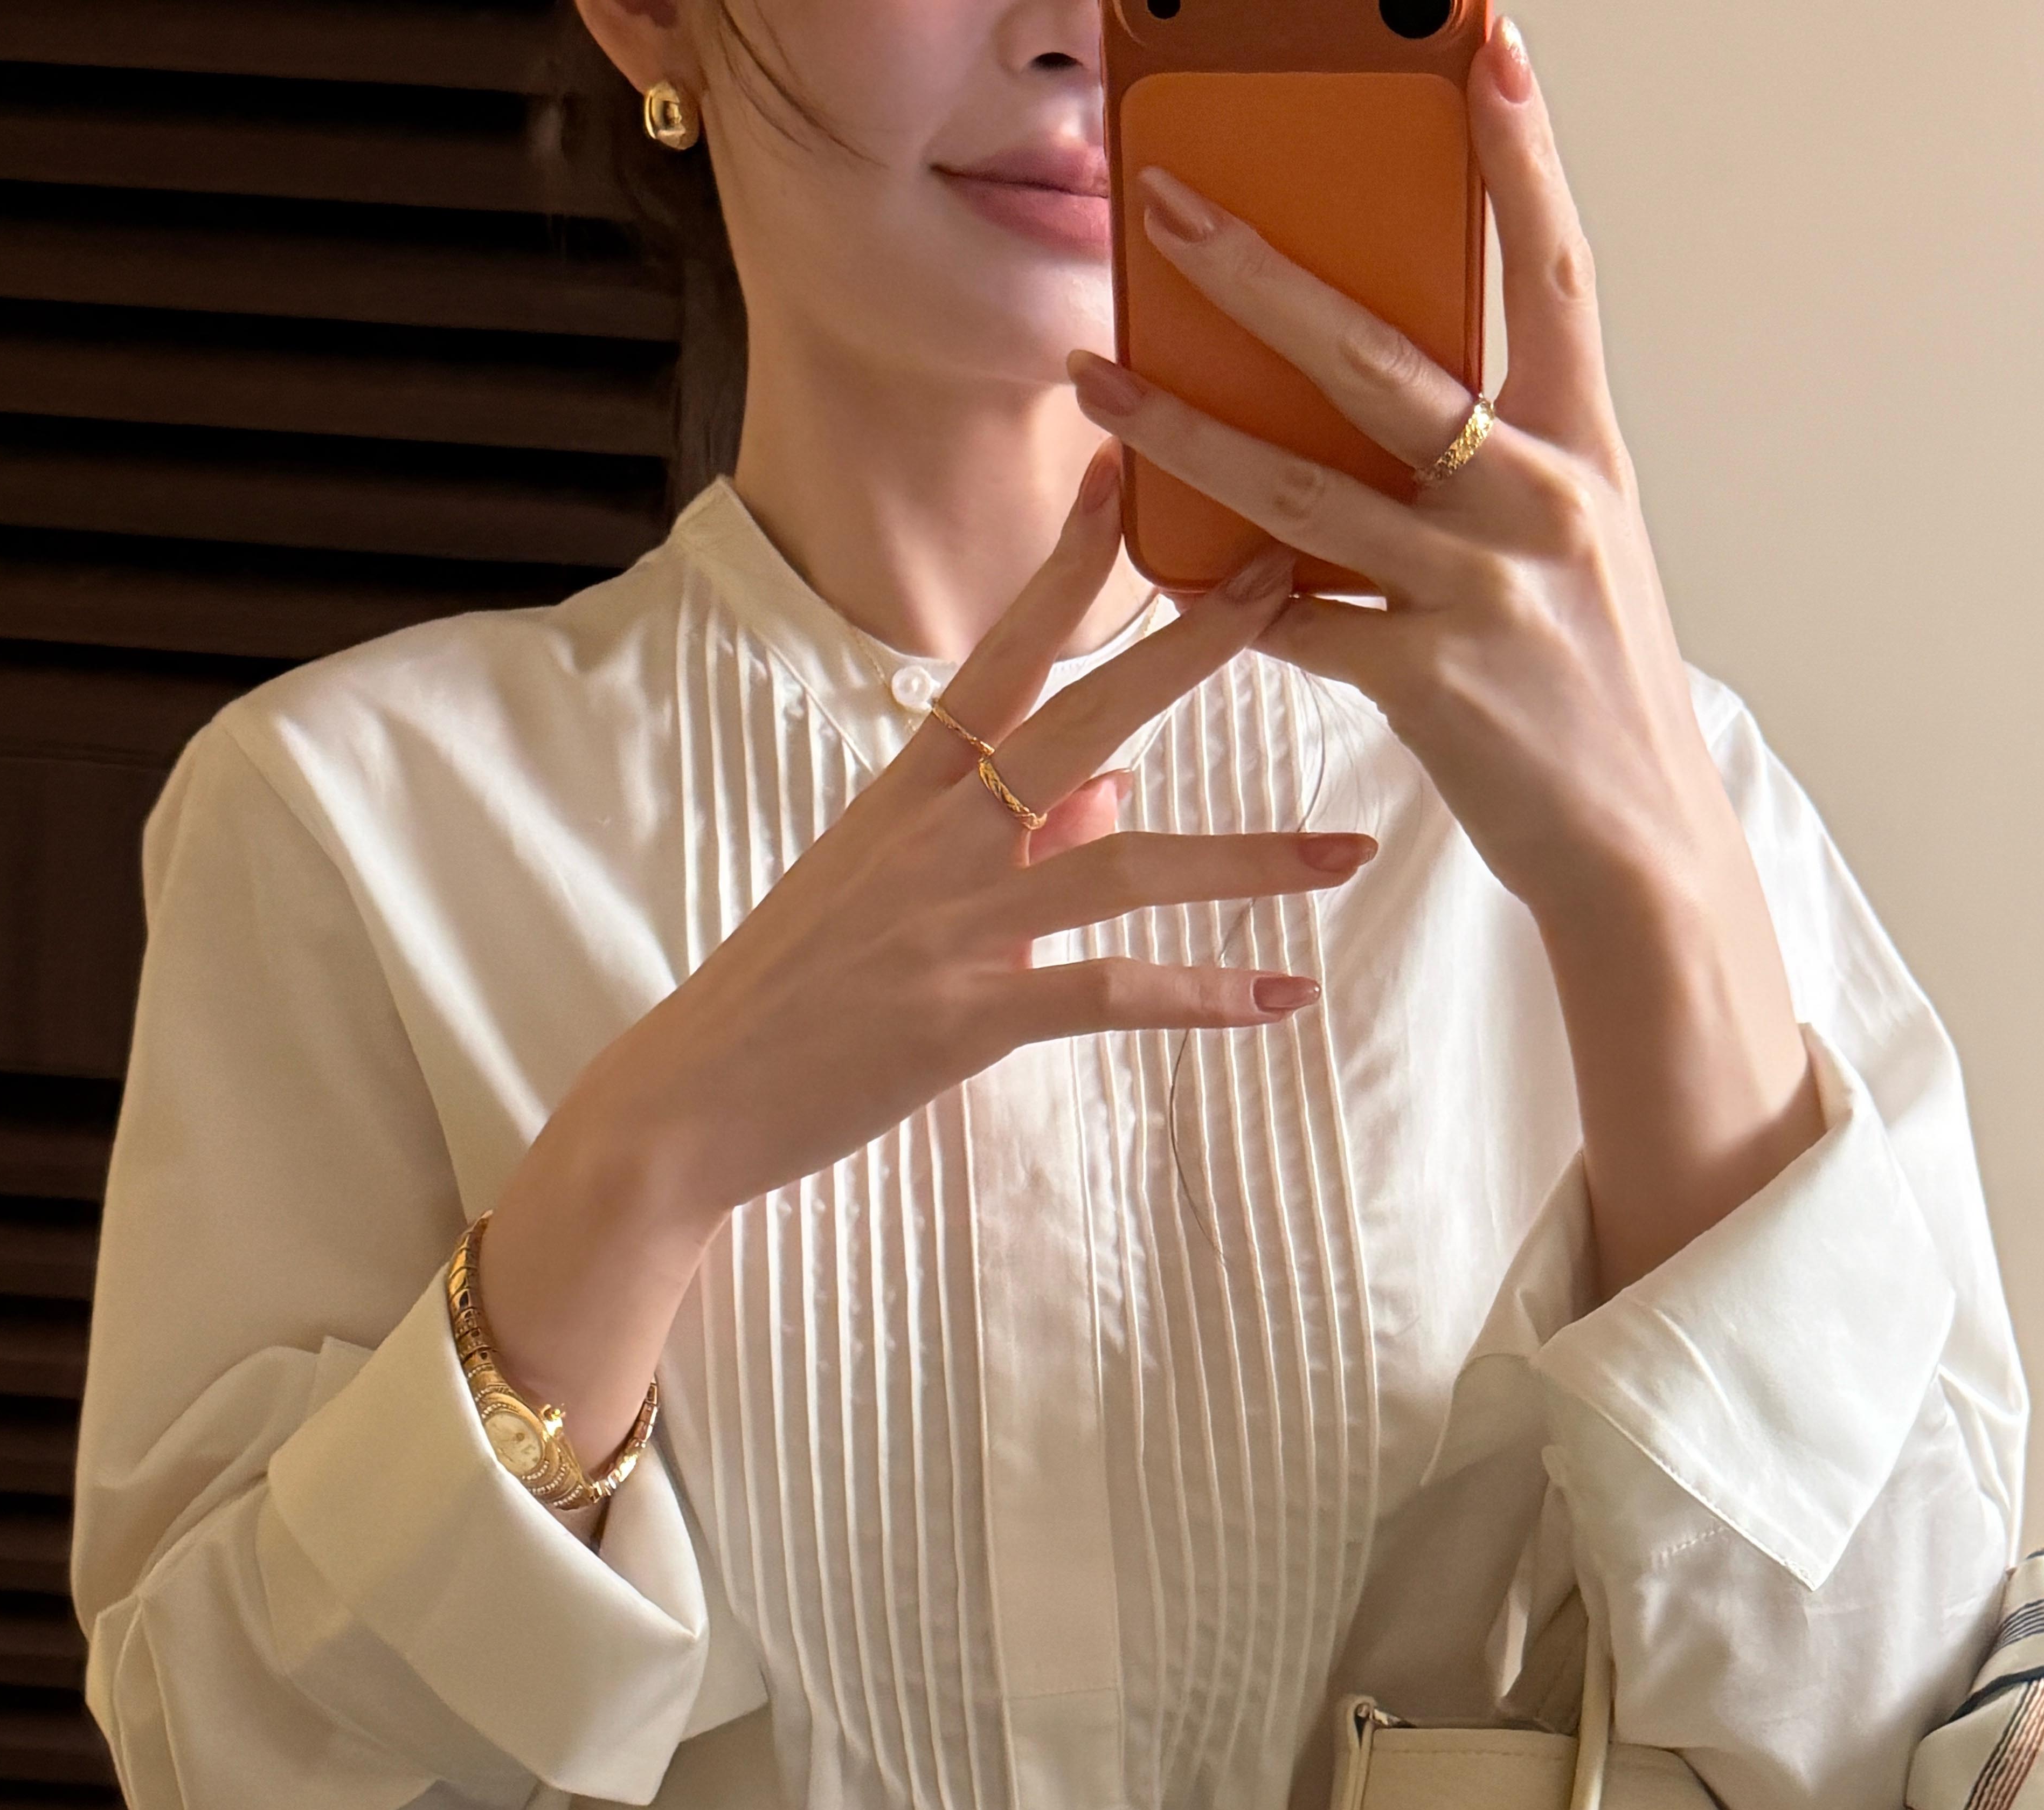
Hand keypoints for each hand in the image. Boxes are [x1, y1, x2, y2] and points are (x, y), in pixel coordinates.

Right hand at [479, 453, 1377, 1464]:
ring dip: (1246, 861)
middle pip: (1084, 717)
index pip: (1004, 651)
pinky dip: (1199, 998)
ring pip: (1124, 864)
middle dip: (1191, 649)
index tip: (1126, 477)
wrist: (693, 1098)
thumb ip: (1010, 837)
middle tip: (1289, 581)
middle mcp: (937, 836)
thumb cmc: (793, 991)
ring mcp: (952, 924)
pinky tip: (1280, 1000)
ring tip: (1350, 854)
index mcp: (912, 789)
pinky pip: (1105, 995)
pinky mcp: (963, 1019)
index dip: (1068, 565)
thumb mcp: (891, 890)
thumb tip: (1114, 795)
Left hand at [1069, 20, 1821, 1293]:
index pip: (1553, 270)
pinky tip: (1156, 567)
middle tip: (1168, 206)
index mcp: (1582, 449)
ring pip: (1306, 490)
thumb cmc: (1586, 689)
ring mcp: (1487, 590)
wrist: (1634, 845)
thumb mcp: (1569, 550)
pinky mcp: (1436, 682)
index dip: (1519, 156)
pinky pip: (1299, 623)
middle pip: (1384, 355)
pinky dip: (1225, 599)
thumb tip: (1375, 394)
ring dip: (1185, 433)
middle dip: (1262, 274)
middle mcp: (1541, 499)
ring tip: (1094, 382)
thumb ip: (1487, 467)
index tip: (1478, 44)